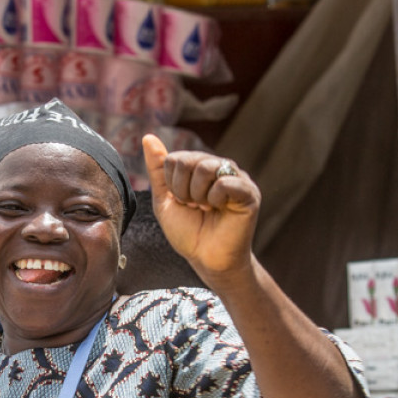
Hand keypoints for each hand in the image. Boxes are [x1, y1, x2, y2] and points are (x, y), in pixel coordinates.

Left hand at [141, 134, 260, 281]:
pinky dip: (214, 199)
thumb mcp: (166, 200)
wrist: (207, 260)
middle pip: (188, 160)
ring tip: (206, 208)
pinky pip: (225, 182)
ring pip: (206, 167)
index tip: (183, 203)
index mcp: (200, 168)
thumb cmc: (189, 233)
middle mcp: (219, 168)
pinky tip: (220, 209)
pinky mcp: (249, 192)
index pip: (175, 158)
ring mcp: (236, 177)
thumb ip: (158, 170)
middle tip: (194, 207)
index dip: (171, 185)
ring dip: (197, 195)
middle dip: (181, 190)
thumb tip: (148, 138)